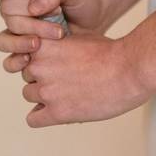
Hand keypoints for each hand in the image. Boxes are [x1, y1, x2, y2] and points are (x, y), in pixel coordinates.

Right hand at [0, 0, 105, 75]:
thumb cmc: (80, 1)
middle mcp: (14, 15)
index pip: (9, 3)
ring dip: (18, 46)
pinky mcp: (24, 53)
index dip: (27, 9)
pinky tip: (31, 62)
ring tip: (38, 46)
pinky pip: (9, 62)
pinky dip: (17, 63)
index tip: (56, 13)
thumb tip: (33, 9)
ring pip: (3, 42)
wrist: (93, 21)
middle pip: (9, 23)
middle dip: (32, 29)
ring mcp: (17, 35)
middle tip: (58, 33)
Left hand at [20, 31, 155, 127]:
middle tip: (66, 80)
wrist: (129, 70)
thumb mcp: (78, 37)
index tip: (54, 63)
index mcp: (42, 45)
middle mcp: (38, 67)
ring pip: (29, 95)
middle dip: (43, 78)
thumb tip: (51, 48)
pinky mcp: (57, 112)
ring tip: (67, 94)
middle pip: (27, 76)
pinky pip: (33, 119)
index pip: (26, 54)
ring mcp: (46, 90)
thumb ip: (58, 44)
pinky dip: (42, 117)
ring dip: (44, 97)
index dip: (40, 59)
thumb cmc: (110, 52)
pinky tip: (58, 112)